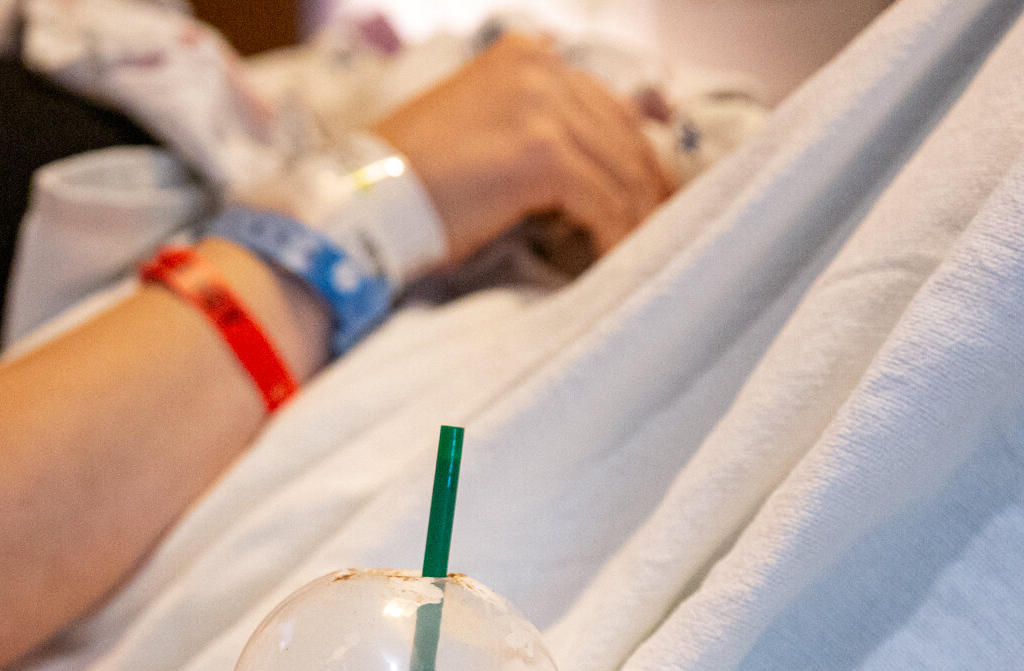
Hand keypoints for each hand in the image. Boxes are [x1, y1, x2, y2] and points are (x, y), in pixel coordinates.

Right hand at [370, 33, 672, 265]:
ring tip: (637, 255)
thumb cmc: (409, 182)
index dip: (636, 154)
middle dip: (647, 188)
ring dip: (635, 219)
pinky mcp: (543, 155)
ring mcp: (544, 108)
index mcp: (527, 57)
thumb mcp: (480, 129)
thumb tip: (590, 171)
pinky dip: (615, 236)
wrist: (362, 201)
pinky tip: (610, 261)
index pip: (607, 105)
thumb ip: (534, 128)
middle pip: (625, 134)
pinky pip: (605, 202)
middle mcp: (542, 68)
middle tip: (661, 230)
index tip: (651, 194)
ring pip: (622, 171)